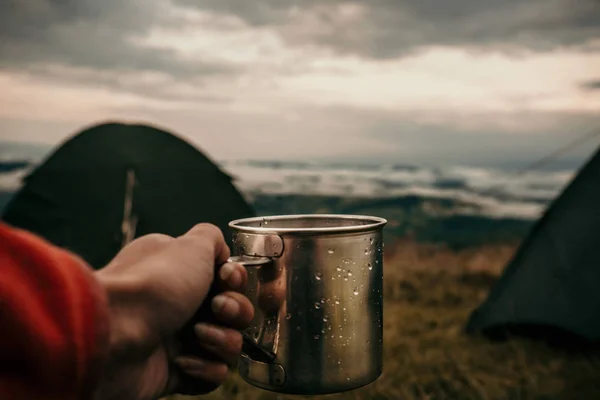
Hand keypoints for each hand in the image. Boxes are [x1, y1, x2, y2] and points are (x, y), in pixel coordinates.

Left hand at [93, 223, 253, 399]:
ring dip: (222, 339)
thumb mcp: (188, 245)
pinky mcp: (175, 373)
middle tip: (216, 307)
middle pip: (233, 310)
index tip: (226, 279)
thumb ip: (210, 237)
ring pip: (229, 343)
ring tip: (198, 336)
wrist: (113, 336)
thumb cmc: (151, 286)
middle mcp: (179, 303)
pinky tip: (182, 361)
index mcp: (180, 271)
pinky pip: (212, 374)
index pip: (226, 278)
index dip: (235, 279)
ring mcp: (177, 339)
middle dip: (234, 309)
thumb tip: (221, 248)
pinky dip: (204, 369)